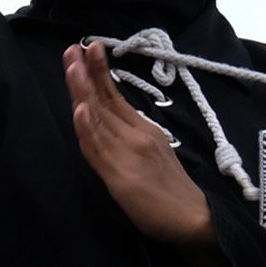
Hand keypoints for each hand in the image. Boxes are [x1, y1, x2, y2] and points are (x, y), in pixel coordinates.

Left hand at [65, 44, 212, 245]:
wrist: (194, 218)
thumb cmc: (173, 191)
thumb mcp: (155, 153)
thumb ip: (133, 136)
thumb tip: (111, 122)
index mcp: (142, 130)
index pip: (114, 97)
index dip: (98, 73)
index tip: (86, 49)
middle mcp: (135, 135)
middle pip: (104, 101)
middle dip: (85, 72)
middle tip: (71, 48)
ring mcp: (128, 153)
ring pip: (99, 118)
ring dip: (83, 90)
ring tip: (72, 65)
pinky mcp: (121, 176)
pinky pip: (99, 149)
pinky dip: (88, 127)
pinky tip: (80, 108)